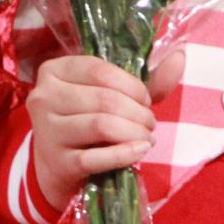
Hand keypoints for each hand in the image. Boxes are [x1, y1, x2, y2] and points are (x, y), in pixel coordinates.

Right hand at [26, 48, 183, 209]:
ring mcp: (47, 132)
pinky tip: (139, 151)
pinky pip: (97, 157)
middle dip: (138, 112)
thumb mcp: (111, 94)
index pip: (99, 70)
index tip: (146, 100)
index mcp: (54, 71)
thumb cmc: (87, 121)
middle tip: (150, 123)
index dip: (132, 85)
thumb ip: (146, 78)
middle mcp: (43, 98)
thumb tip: (180, 56)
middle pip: (104, 99)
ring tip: (146, 137)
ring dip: (135, 132)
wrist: (57, 167)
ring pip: (101, 125)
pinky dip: (125, 154)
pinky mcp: (57, 164)